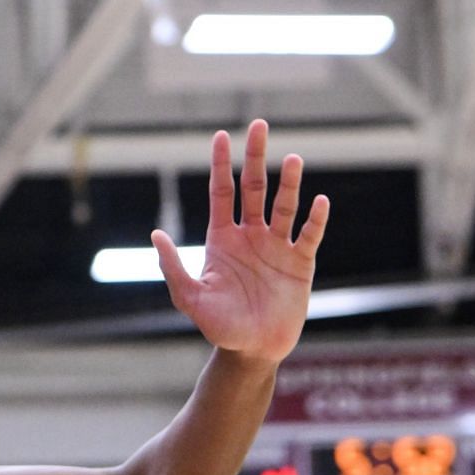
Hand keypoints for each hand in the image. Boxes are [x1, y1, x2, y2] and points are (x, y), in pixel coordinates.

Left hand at [153, 119, 328, 362]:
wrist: (251, 350)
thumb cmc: (218, 326)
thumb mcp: (190, 297)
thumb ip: (173, 266)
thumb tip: (156, 234)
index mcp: (222, 238)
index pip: (221, 192)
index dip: (221, 164)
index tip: (221, 135)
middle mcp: (250, 235)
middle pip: (254, 187)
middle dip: (256, 157)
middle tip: (260, 125)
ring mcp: (277, 247)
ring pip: (284, 206)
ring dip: (290, 183)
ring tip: (294, 159)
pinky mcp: (300, 263)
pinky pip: (309, 235)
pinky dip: (315, 219)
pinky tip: (319, 201)